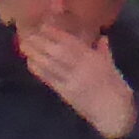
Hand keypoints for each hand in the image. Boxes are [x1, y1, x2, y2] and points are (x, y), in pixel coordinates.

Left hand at [19, 25, 138, 138]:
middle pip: (57, 52)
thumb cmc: (116, 88)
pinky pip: (49, 79)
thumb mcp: (111, 66)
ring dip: (35, 54)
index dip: (55, 33)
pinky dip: (39, 70)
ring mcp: (71, 81)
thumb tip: (101, 37)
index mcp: (92, 59)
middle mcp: (80, 67)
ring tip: (23, 45)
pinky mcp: (65, 93)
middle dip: (41, 42)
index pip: (71, 43)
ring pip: (50, 65)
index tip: (43, 25)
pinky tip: (30, 62)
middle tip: (27, 33)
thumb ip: (104, 51)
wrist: (114, 113)